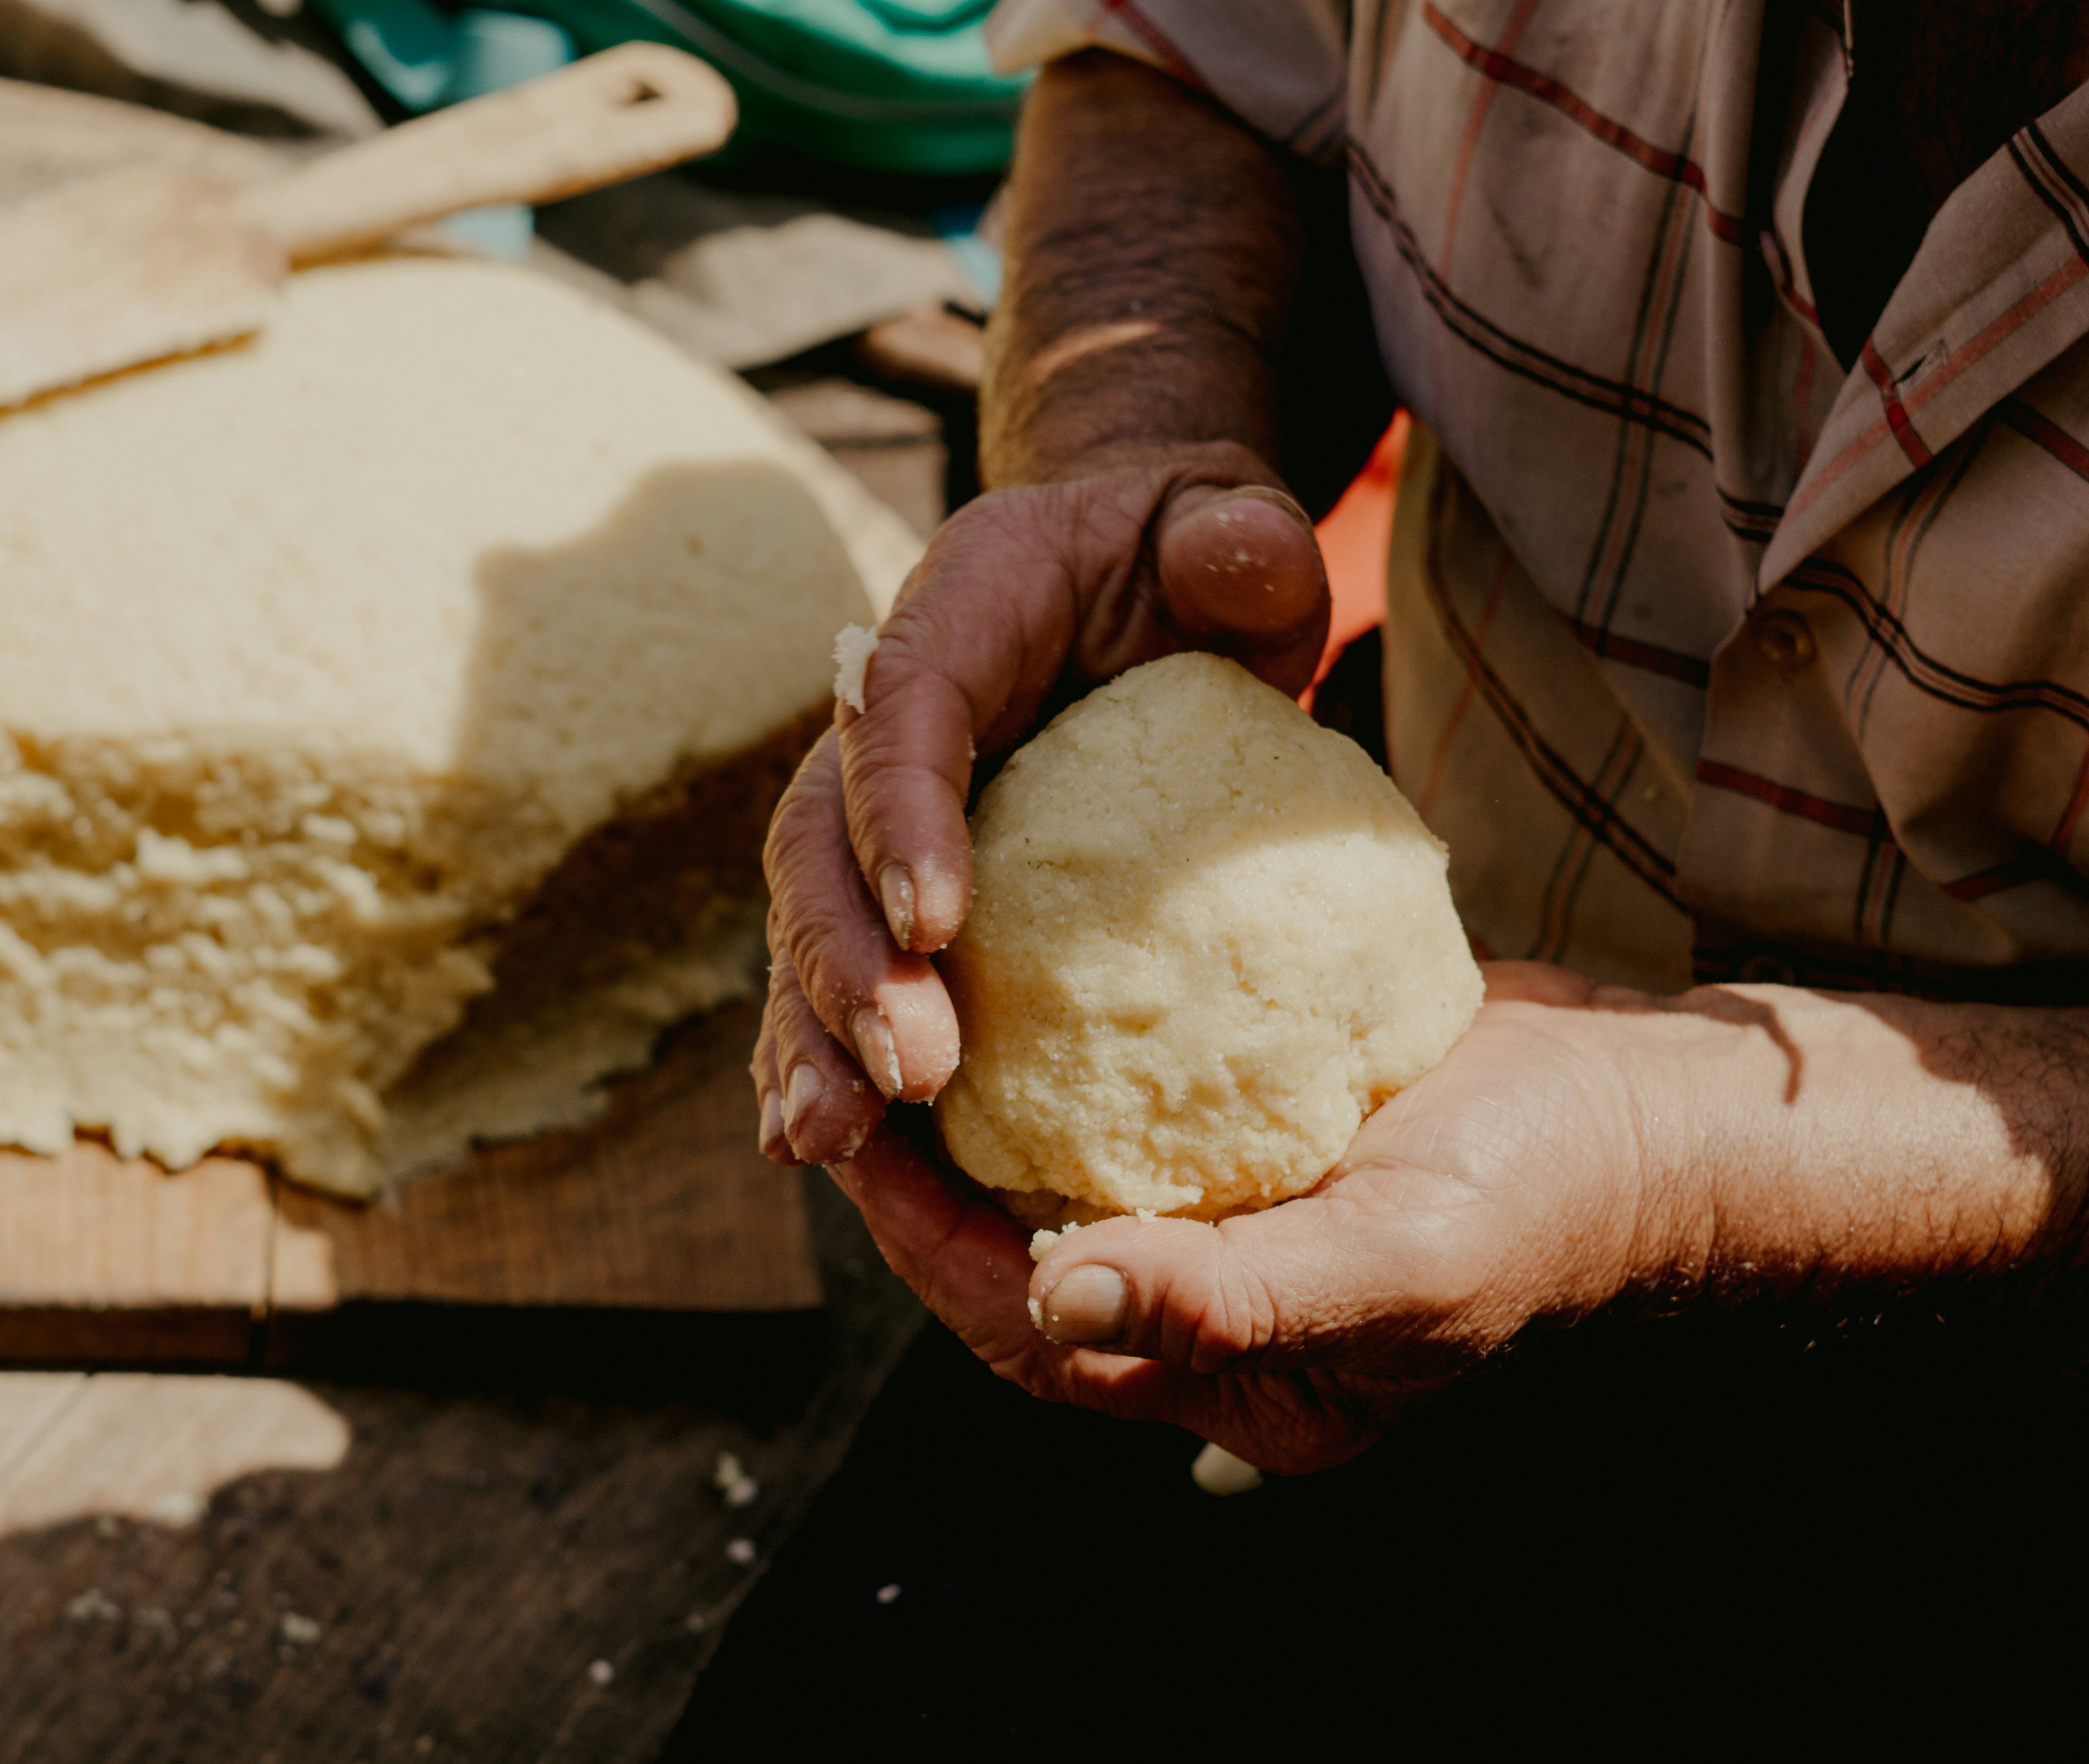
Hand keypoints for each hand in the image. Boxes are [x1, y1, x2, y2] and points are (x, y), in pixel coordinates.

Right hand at [751, 443, 1329, 1167]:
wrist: (1132, 578)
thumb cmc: (1185, 560)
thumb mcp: (1227, 529)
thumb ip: (1239, 540)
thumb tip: (1242, 551)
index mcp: (954, 612)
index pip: (903, 705)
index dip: (901, 811)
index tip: (934, 922)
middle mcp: (882, 715)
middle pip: (820, 836)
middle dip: (844, 960)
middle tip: (904, 1071)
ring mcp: (872, 807)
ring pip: (809, 921)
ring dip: (811, 1031)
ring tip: (830, 1138)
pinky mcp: (888, 883)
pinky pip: (835, 971)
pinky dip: (817, 1053)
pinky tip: (821, 1147)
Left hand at [823, 964, 1742, 1473]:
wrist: (1651, 1119)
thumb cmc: (1544, 1204)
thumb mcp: (1397, 1260)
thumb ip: (1231, 1298)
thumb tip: (1058, 1295)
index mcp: (1229, 1378)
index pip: (1026, 1330)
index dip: (928, 1244)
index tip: (859, 1144)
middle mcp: (1214, 1311)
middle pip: (1015, 1262)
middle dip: (924, 1184)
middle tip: (846, 1073)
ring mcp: (1230, 1221)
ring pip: (1056, 1185)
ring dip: (977, 1119)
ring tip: (905, 1026)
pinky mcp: (1248, 1139)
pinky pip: (1123, 1112)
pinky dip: (1061, 1059)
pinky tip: (1012, 980)